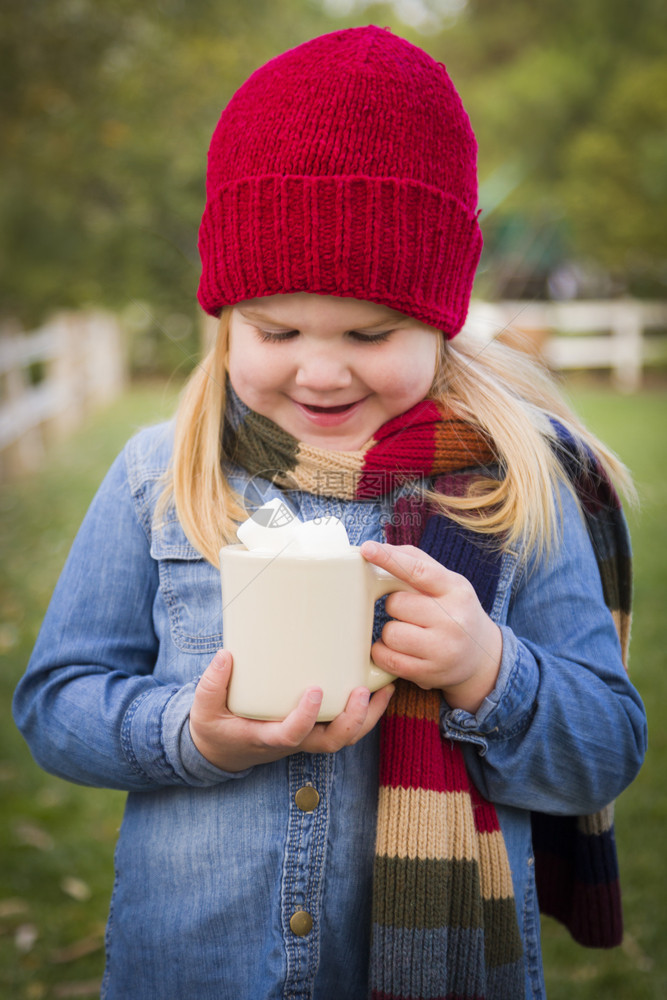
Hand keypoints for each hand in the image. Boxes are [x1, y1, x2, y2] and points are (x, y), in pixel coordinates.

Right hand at [189, 650, 394, 771]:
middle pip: (332, 742)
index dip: (307, 718)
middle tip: (362, 691)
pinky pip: (347, 726)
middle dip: (351, 720)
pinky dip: (366, 711)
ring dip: (368, 716)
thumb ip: (211, 684)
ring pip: (345, 737)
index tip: (315, 691)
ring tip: (385, 688)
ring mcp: (307, 736)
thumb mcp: (203, 709)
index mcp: (266, 738)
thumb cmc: (215, 726)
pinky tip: (379, 687)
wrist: (223, 749)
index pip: (292, 735)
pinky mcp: (315, 727)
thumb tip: (226, 655)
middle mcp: (293, 741)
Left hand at [361, 541, 501, 713]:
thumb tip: (378, 549)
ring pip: (390, 633)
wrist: (482, 658)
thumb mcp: (447, 582)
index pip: (418, 571)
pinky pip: (387, 658)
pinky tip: (399, 649)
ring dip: (390, 632)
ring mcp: (442, 649)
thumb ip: (415, 562)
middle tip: (411, 613)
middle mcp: (453, 620)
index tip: (368, 550)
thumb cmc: (455, 611)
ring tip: (408, 633)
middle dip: (395, 607)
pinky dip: (384, 652)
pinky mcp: (429, 673)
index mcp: (456, 590)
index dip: (390, 559)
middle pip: (397, 604)